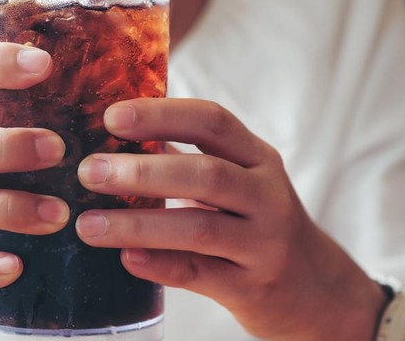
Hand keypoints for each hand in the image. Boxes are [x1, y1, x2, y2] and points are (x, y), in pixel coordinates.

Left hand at [75, 98, 386, 339]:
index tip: (111, 117)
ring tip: (88, 224)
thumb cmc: (257, 223)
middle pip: (205, 174)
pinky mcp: (252, 288)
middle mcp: (266, 196)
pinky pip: (201, 274)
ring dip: (139, 224)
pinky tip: (125, 258)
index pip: (212, 122)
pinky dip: (161, 265)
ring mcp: (264, 243)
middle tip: (89, 171)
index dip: (161, 115)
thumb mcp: (237, 181)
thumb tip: (115, 140)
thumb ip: (186, 160)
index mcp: (257, 159)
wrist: (316, 290)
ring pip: (200, 228)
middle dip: (142, 171)